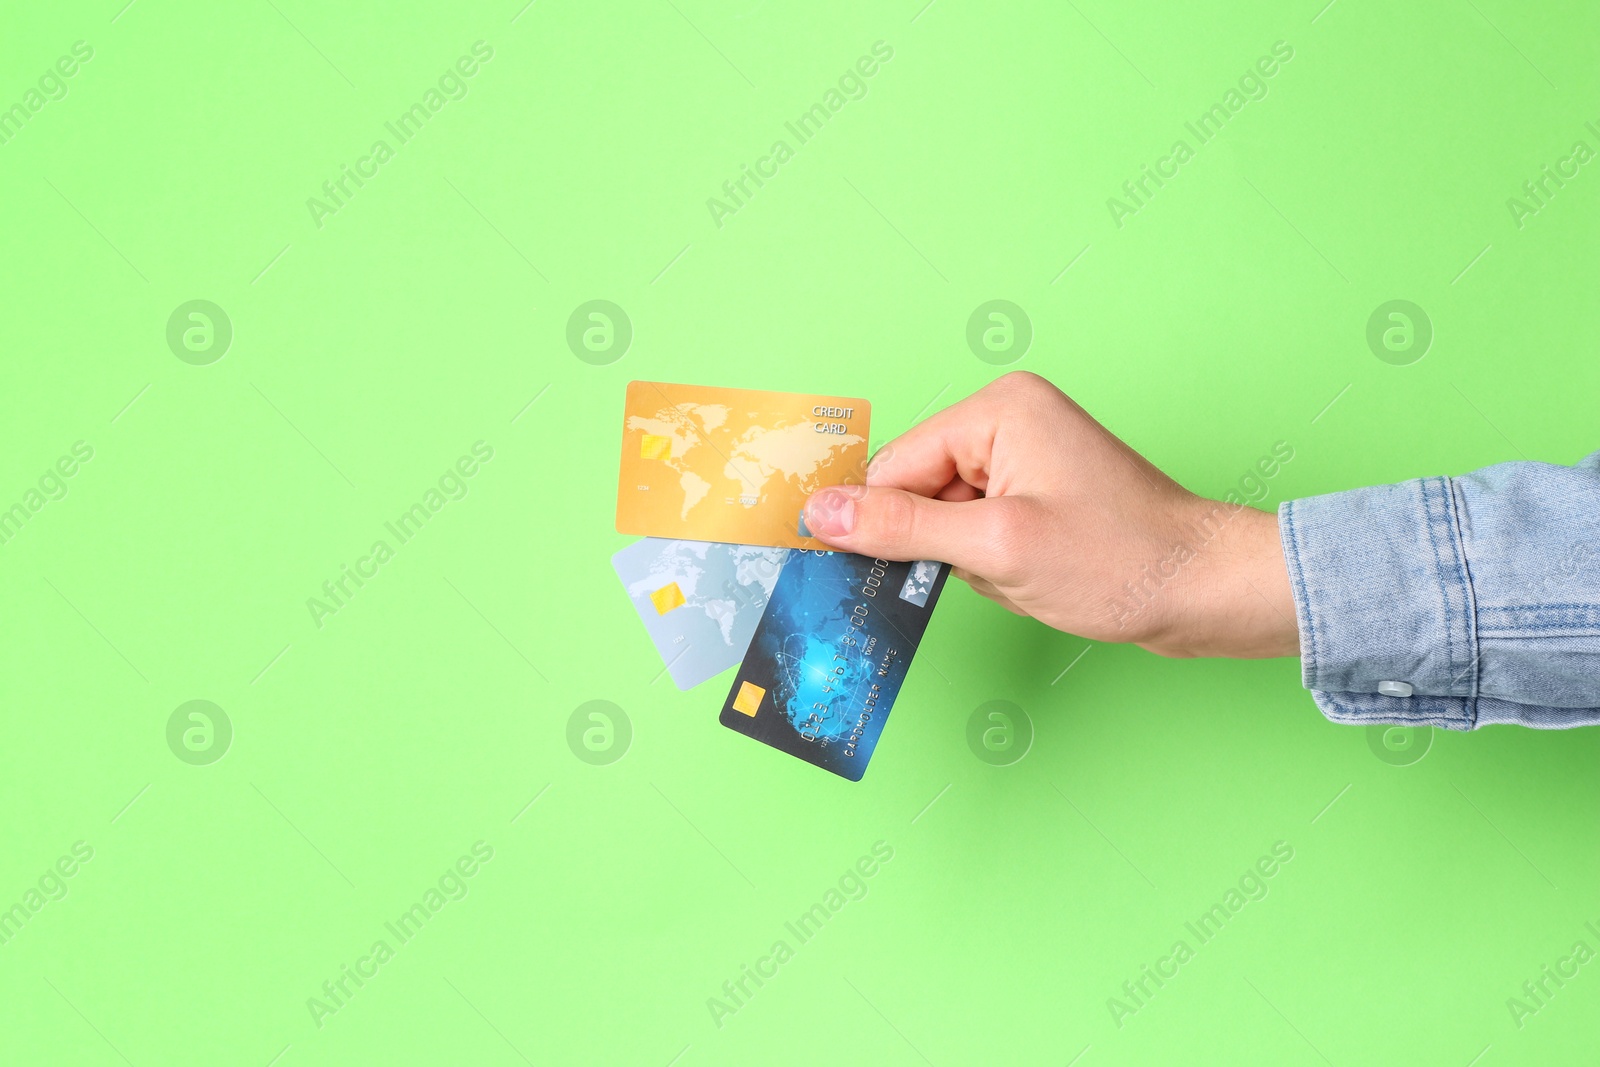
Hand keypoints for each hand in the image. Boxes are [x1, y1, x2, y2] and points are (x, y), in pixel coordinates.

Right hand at [802, 372, 1299, 658]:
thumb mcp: (995, 547)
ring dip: (974, 562)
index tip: (910, 567)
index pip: (895, 466)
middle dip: (948, 545)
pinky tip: (1039, 576)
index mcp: (998, 409)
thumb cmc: (1122, 562)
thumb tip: (820, 513)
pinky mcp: (1040, 492)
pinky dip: (995, 566)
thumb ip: (901, 526)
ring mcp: (1027, 457)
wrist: (1205, 592)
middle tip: (1001, 565)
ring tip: (1031, 570)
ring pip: (946, 520)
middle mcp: (1009, 420)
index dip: (893, 525)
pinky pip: (979, 532)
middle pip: (918, 491)